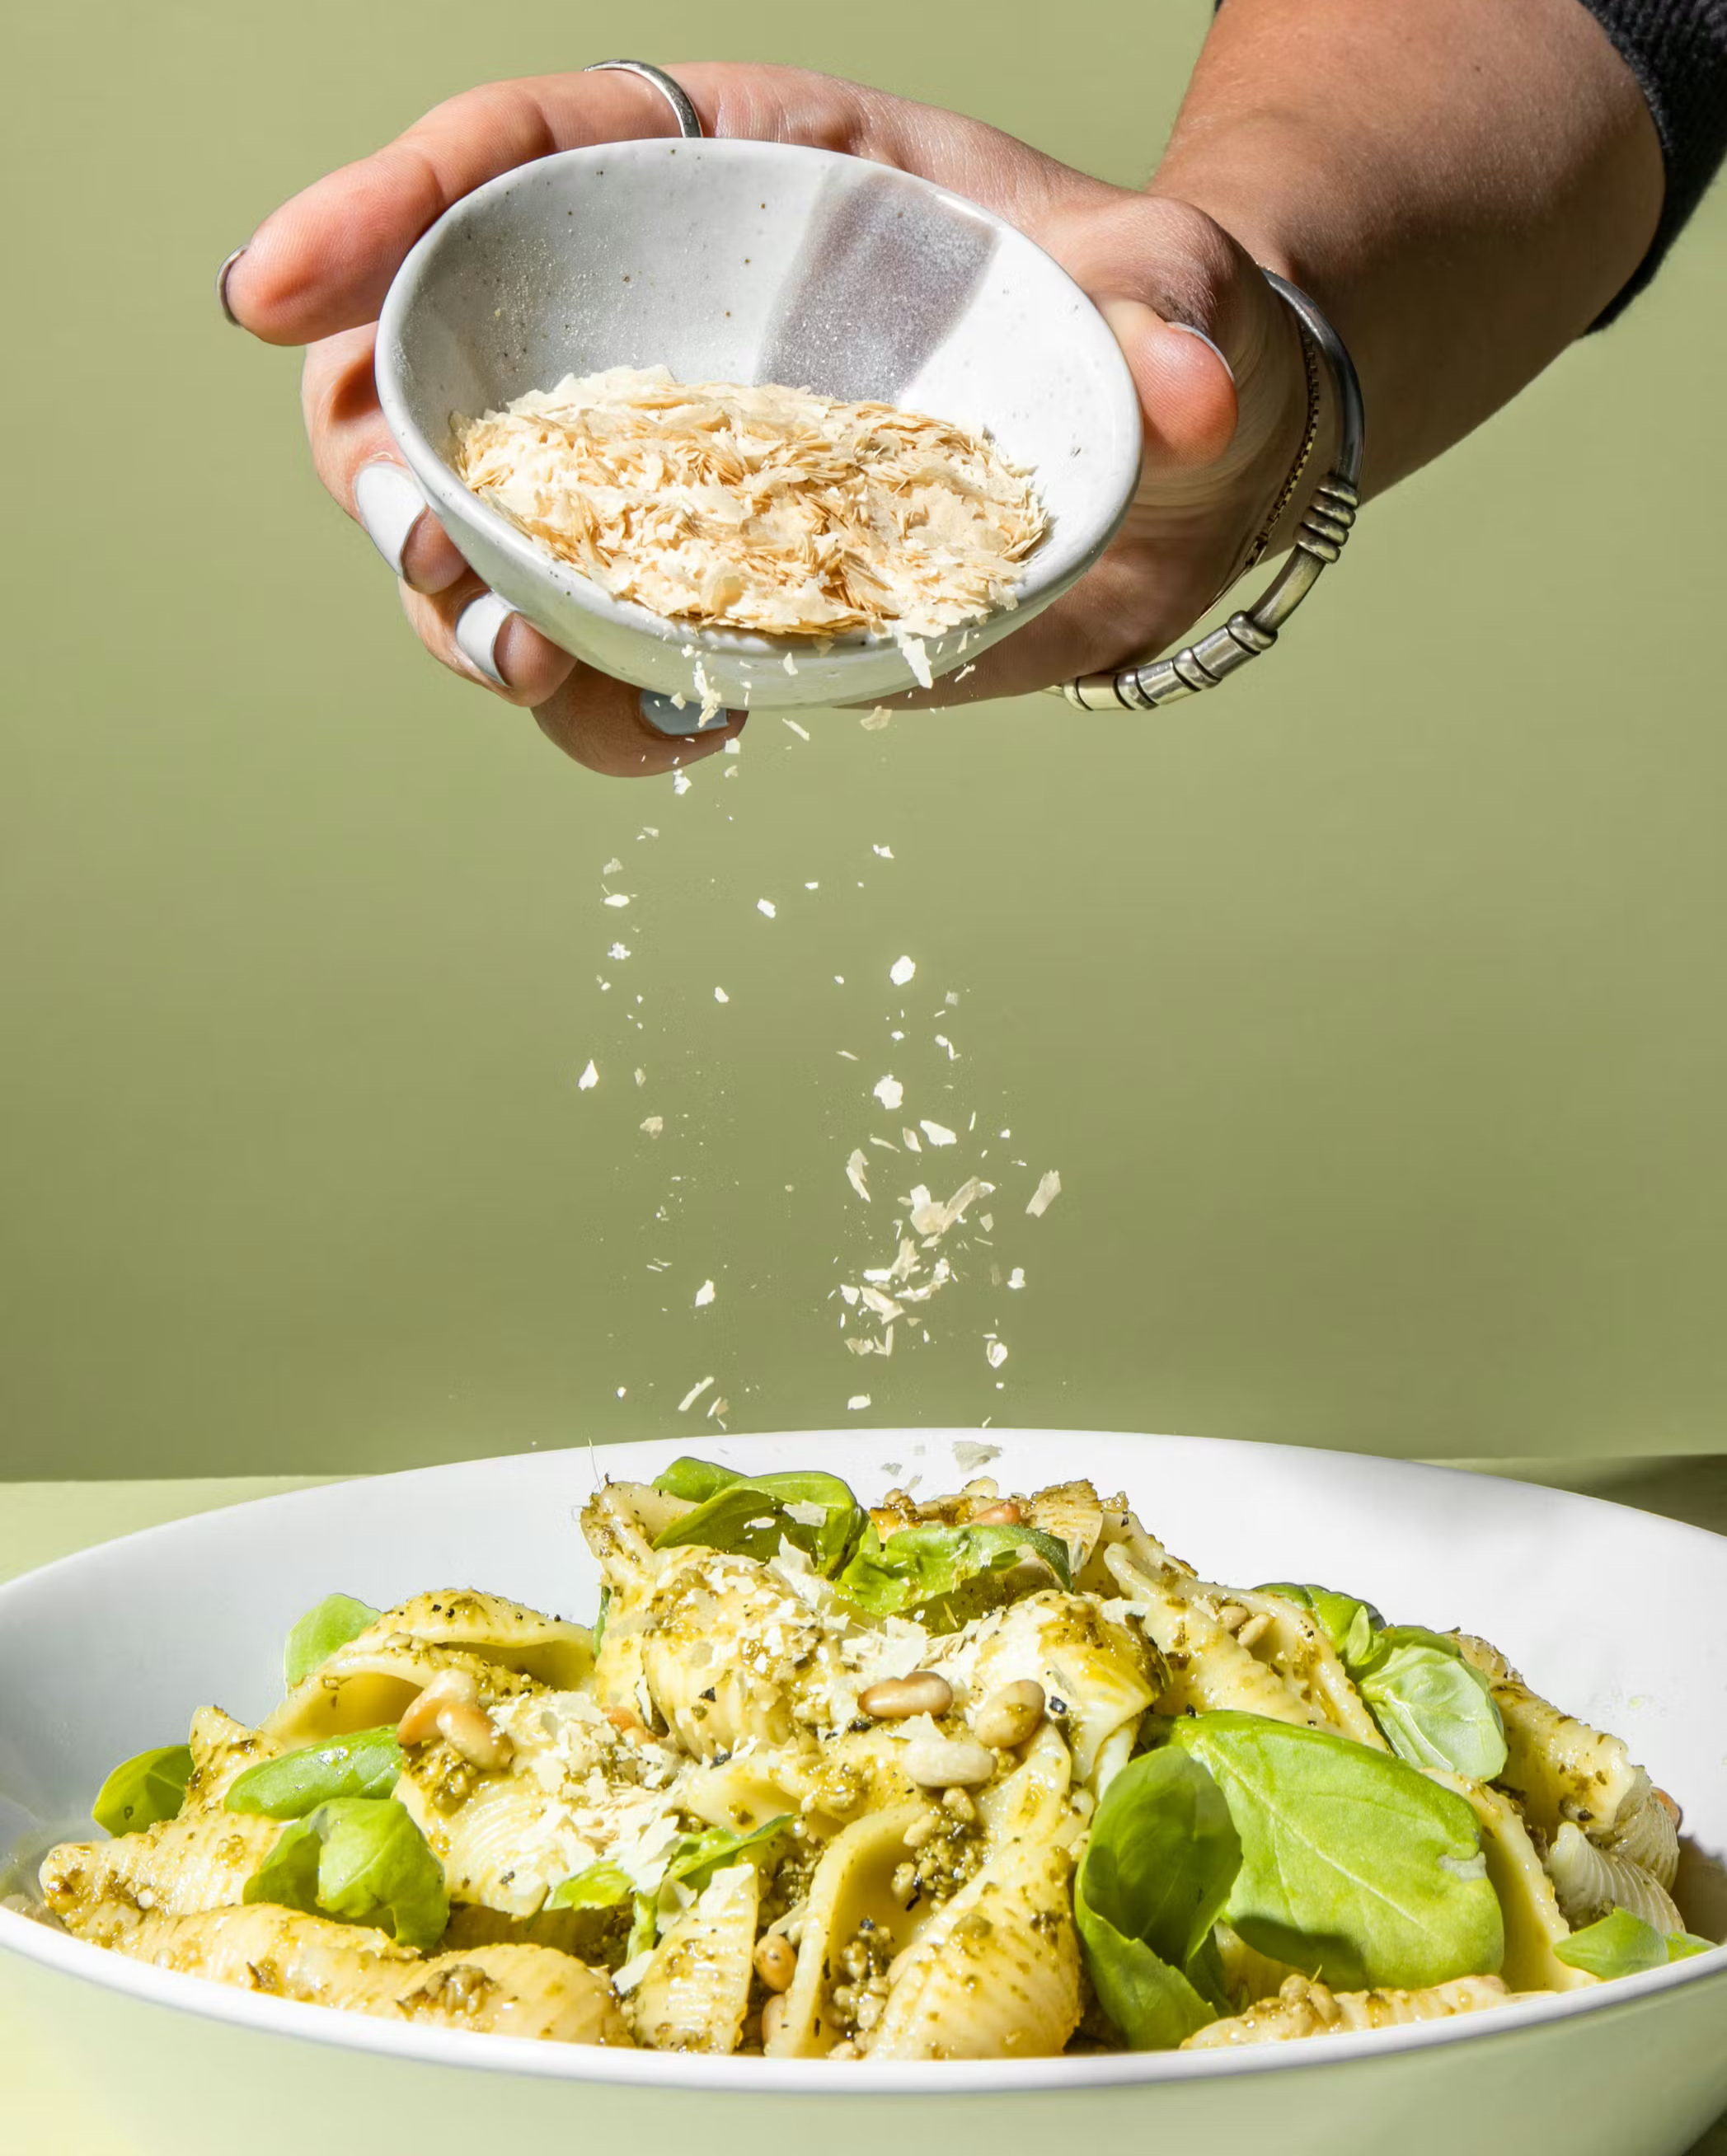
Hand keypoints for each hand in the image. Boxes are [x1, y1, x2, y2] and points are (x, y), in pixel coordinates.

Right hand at [225, 63, 1310, 774]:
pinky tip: (651, 739)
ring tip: (520, 659)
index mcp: (739, 179)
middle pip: (449, 351)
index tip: (270, 288)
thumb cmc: (1150, 325)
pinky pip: (595, 648)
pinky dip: (588, 707)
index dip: (383, 210)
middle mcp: (673, 322)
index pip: (522, 157)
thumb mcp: (1169, 288)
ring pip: (490, 520)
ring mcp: (678, 465)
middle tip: (409, 535)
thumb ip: (1167, 308)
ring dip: (461, 603)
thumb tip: (1178, 386)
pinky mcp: (713, 584)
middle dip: (385, 444)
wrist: (1168, 468)